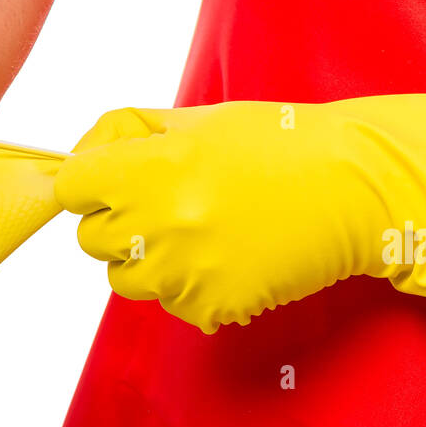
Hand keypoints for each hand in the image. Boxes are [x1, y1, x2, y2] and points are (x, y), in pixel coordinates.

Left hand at [55, 95, 425, 332]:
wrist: (354, 188)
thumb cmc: (276, 146)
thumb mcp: (196, 120)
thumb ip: (127, 135)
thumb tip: (76, 159)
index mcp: (150, 167)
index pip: (71, 188)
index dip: (89, 185)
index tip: (111, 185)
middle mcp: (159, 222)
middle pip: (90, 239)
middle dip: (118, 223)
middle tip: (167, 206)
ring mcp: (182, 271)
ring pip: (125, 278)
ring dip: (149, 259)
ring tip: (200, 234)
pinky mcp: (208, 306)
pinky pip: (170, 304)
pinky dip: (190, 288)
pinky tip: (228, 259)